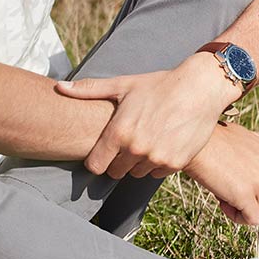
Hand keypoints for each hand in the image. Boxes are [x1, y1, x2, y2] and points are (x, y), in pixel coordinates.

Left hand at [58, 53, 240, 179]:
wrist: (199, 89)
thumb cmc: (158, 85)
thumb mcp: (121, 85)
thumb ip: (88, 90)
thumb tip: (58, 87)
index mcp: (119, 132)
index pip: (95, 165)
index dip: (96, 160)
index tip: (100, 153)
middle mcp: (136, 149)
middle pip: (115, 172)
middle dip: (116, 161)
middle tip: (123, 145)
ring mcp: (157, 158)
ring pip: (136, 173)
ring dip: (136, 163)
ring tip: (142, 142)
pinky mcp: (175, 163)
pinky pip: (156, 173)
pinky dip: (156, 164)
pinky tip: (159, 145)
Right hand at [182, 123, 258, 224]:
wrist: (190, 141)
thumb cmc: (210, 137)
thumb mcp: (243, 135)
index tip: (238, 184)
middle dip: (252, 202)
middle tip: (228, 191)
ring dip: (244, 210)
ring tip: (223, 197)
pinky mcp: (245, 194)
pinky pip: (253, 219)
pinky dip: (238, 217)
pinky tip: (222, 203)